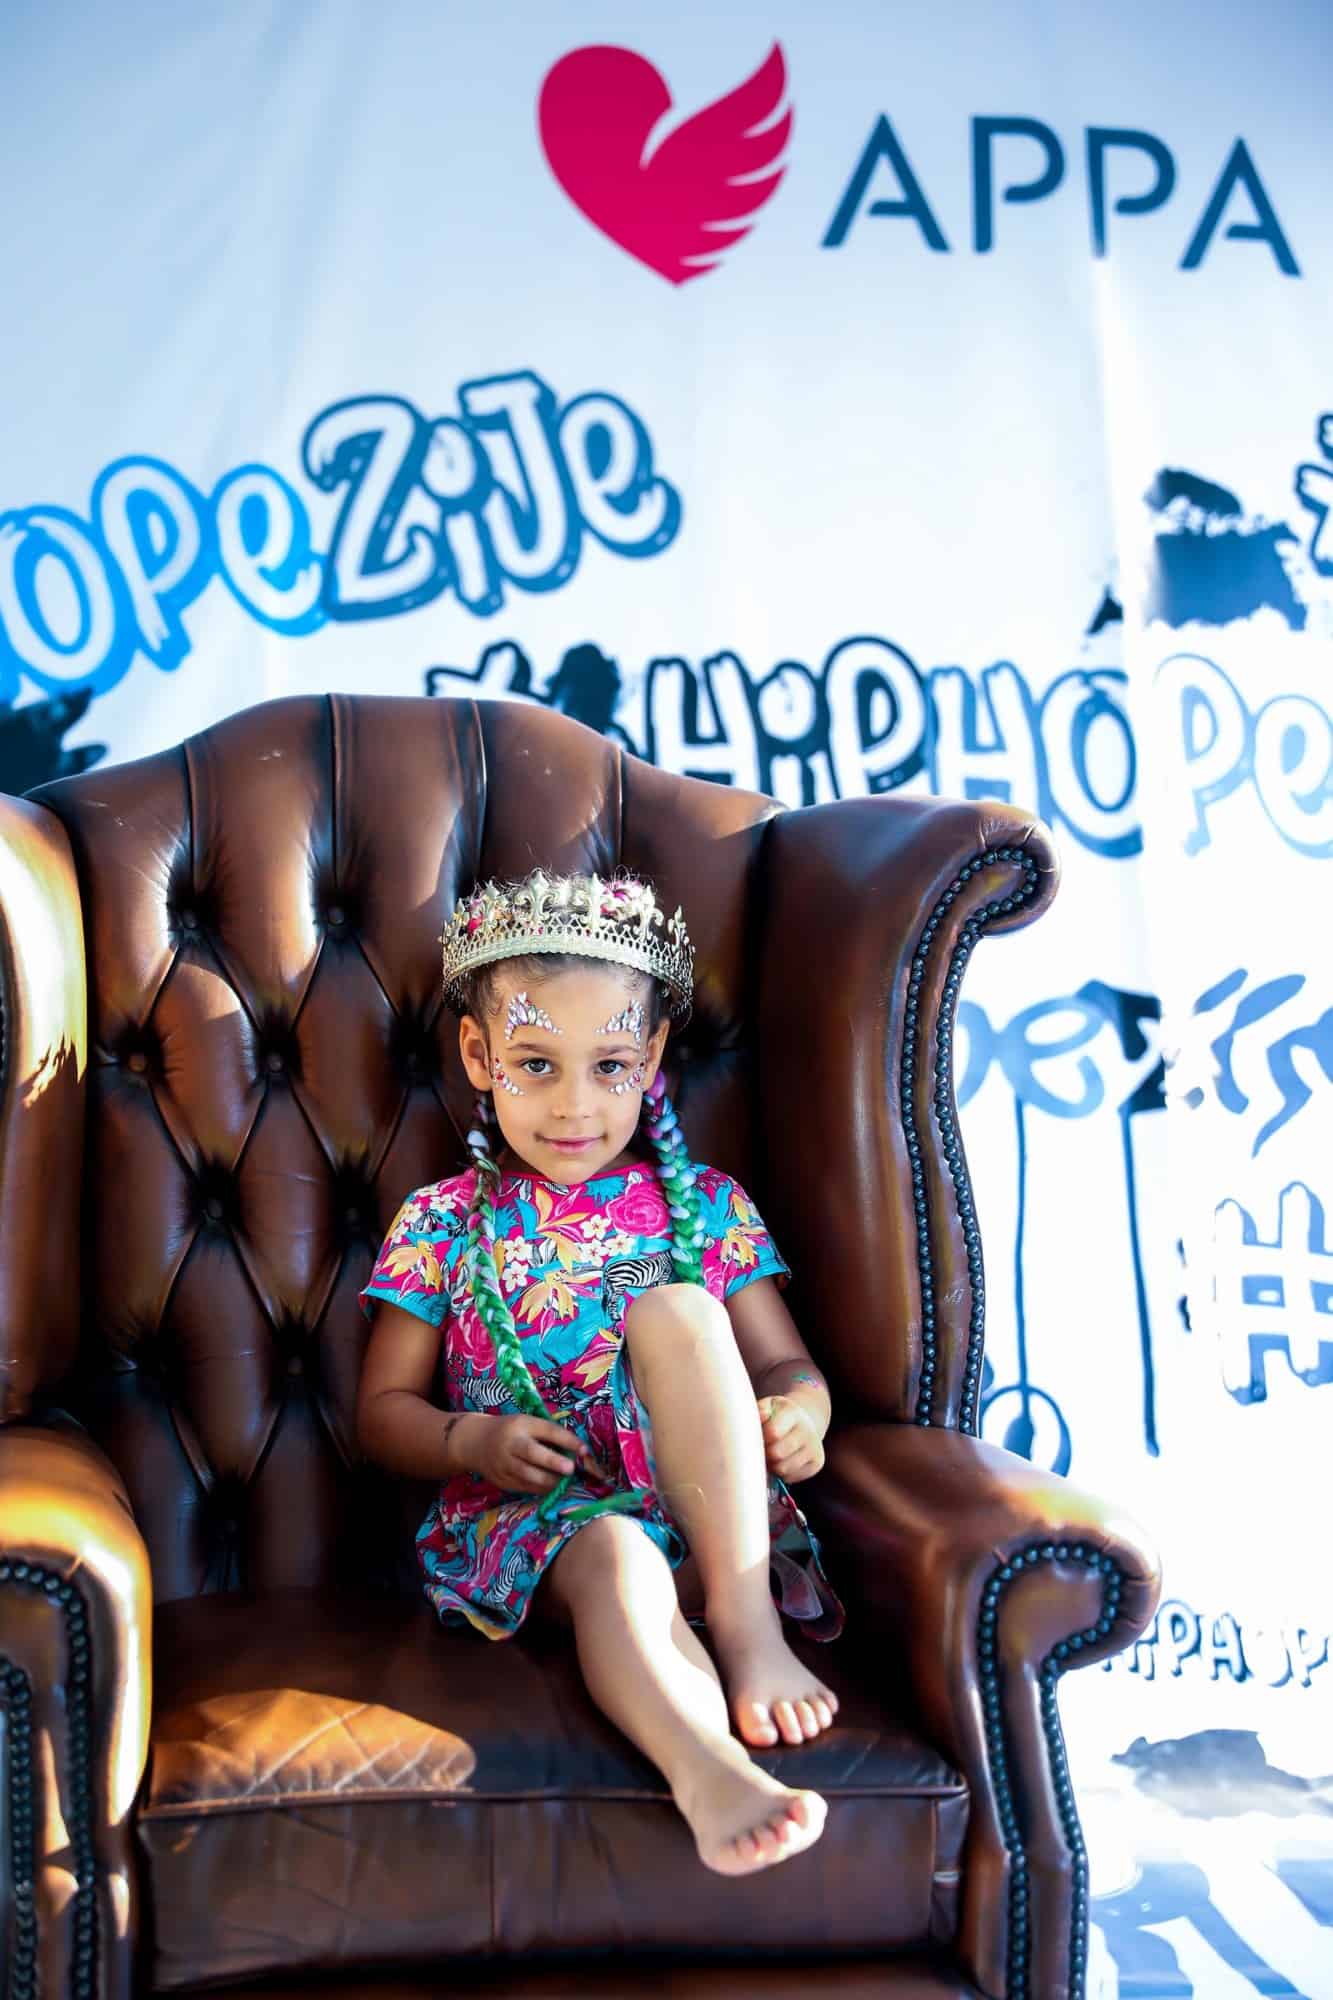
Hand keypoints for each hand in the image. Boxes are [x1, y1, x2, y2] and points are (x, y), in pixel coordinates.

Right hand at [454, 1413, 608, 1494]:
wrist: (475, 1442)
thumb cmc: (512, 1431)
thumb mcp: (527, 1424)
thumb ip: (548, 1435)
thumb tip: (579, 1453)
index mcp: (522, 1424)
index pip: (547, 1430)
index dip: (567, 1440)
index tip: (585, 1450)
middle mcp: (511, 1443)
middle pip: (532, 1453)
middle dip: (553, 1462)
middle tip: (570, 1469)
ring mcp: (504, 1463)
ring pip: (528, 1475)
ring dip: (550, 1481)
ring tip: (565, 1483)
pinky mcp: (501, 1480)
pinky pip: (524, 1487)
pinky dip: (540, 1490)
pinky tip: (552, 1489)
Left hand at [756, 1395, 824, 1482]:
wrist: (803, 1423)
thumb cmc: (778, 1416)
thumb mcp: (768, 1406)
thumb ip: (760, 1409)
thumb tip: (762, 1416)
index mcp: (793, 1412)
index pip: (773, 1432)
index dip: (759, 1438)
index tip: (757, 1436)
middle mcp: (808, 1429)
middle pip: (777, 1454)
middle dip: (764, 1454)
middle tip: (761, 1448)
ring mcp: (815, 1447)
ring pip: (782, 1468)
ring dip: (772, 1465)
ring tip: (771, 1454)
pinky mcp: (817, 1463)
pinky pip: (790, 1477)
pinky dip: (781, 1473)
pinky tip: (782, 1461)